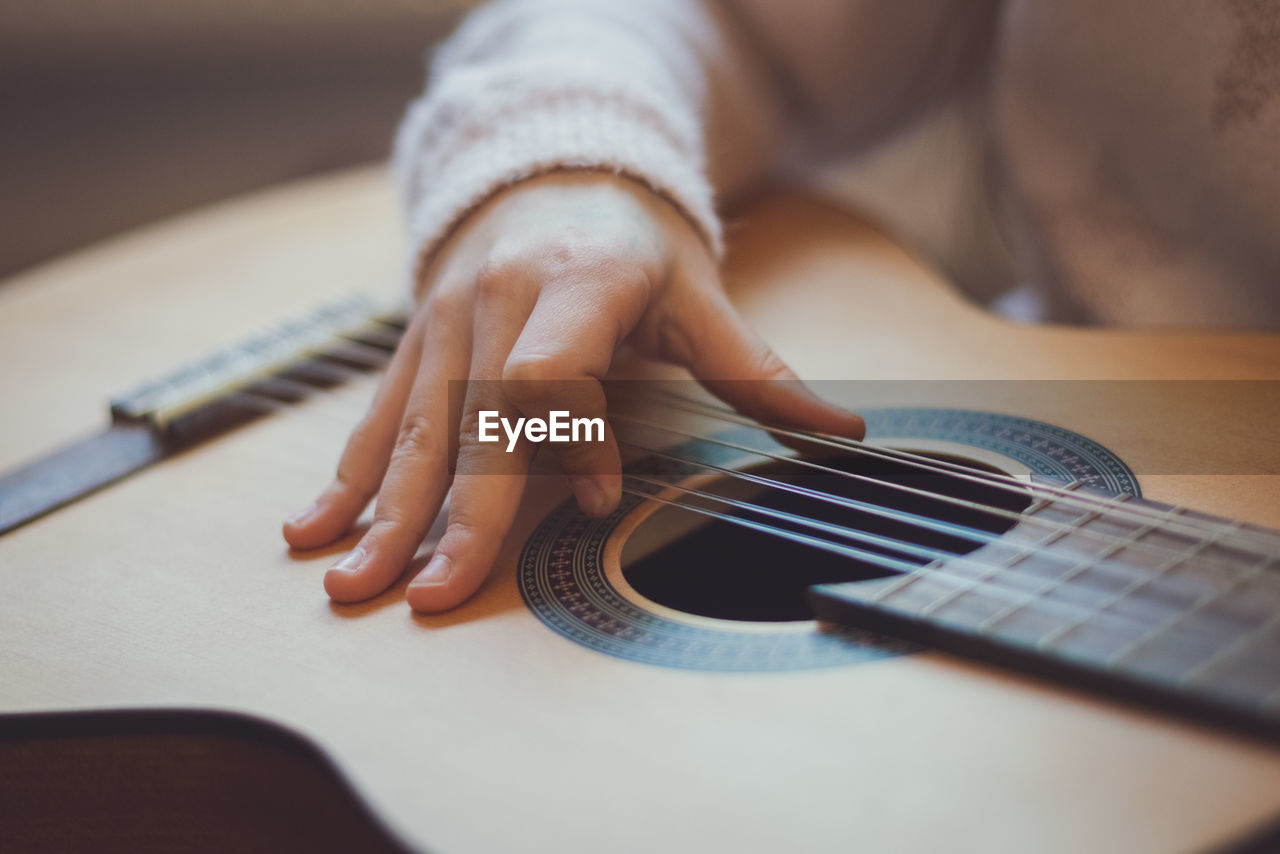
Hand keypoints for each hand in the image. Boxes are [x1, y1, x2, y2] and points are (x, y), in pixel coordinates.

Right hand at [282, 172, 863, 611]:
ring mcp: (445, 322)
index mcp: (577, 284)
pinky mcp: (415, 341)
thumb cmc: (629, 241)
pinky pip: (376, 414)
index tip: (600, 503)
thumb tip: (841, 430)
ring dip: (380, 512)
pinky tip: (314, 528)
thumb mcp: (697, 292)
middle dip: (451, 516)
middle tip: (427, 597)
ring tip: (352, 581)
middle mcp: (497, 300)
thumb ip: (755, 368)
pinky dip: (348, 476)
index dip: (575, 438)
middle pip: (472, 419)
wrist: (546, 168)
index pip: (558, 368)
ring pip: (410, 427)